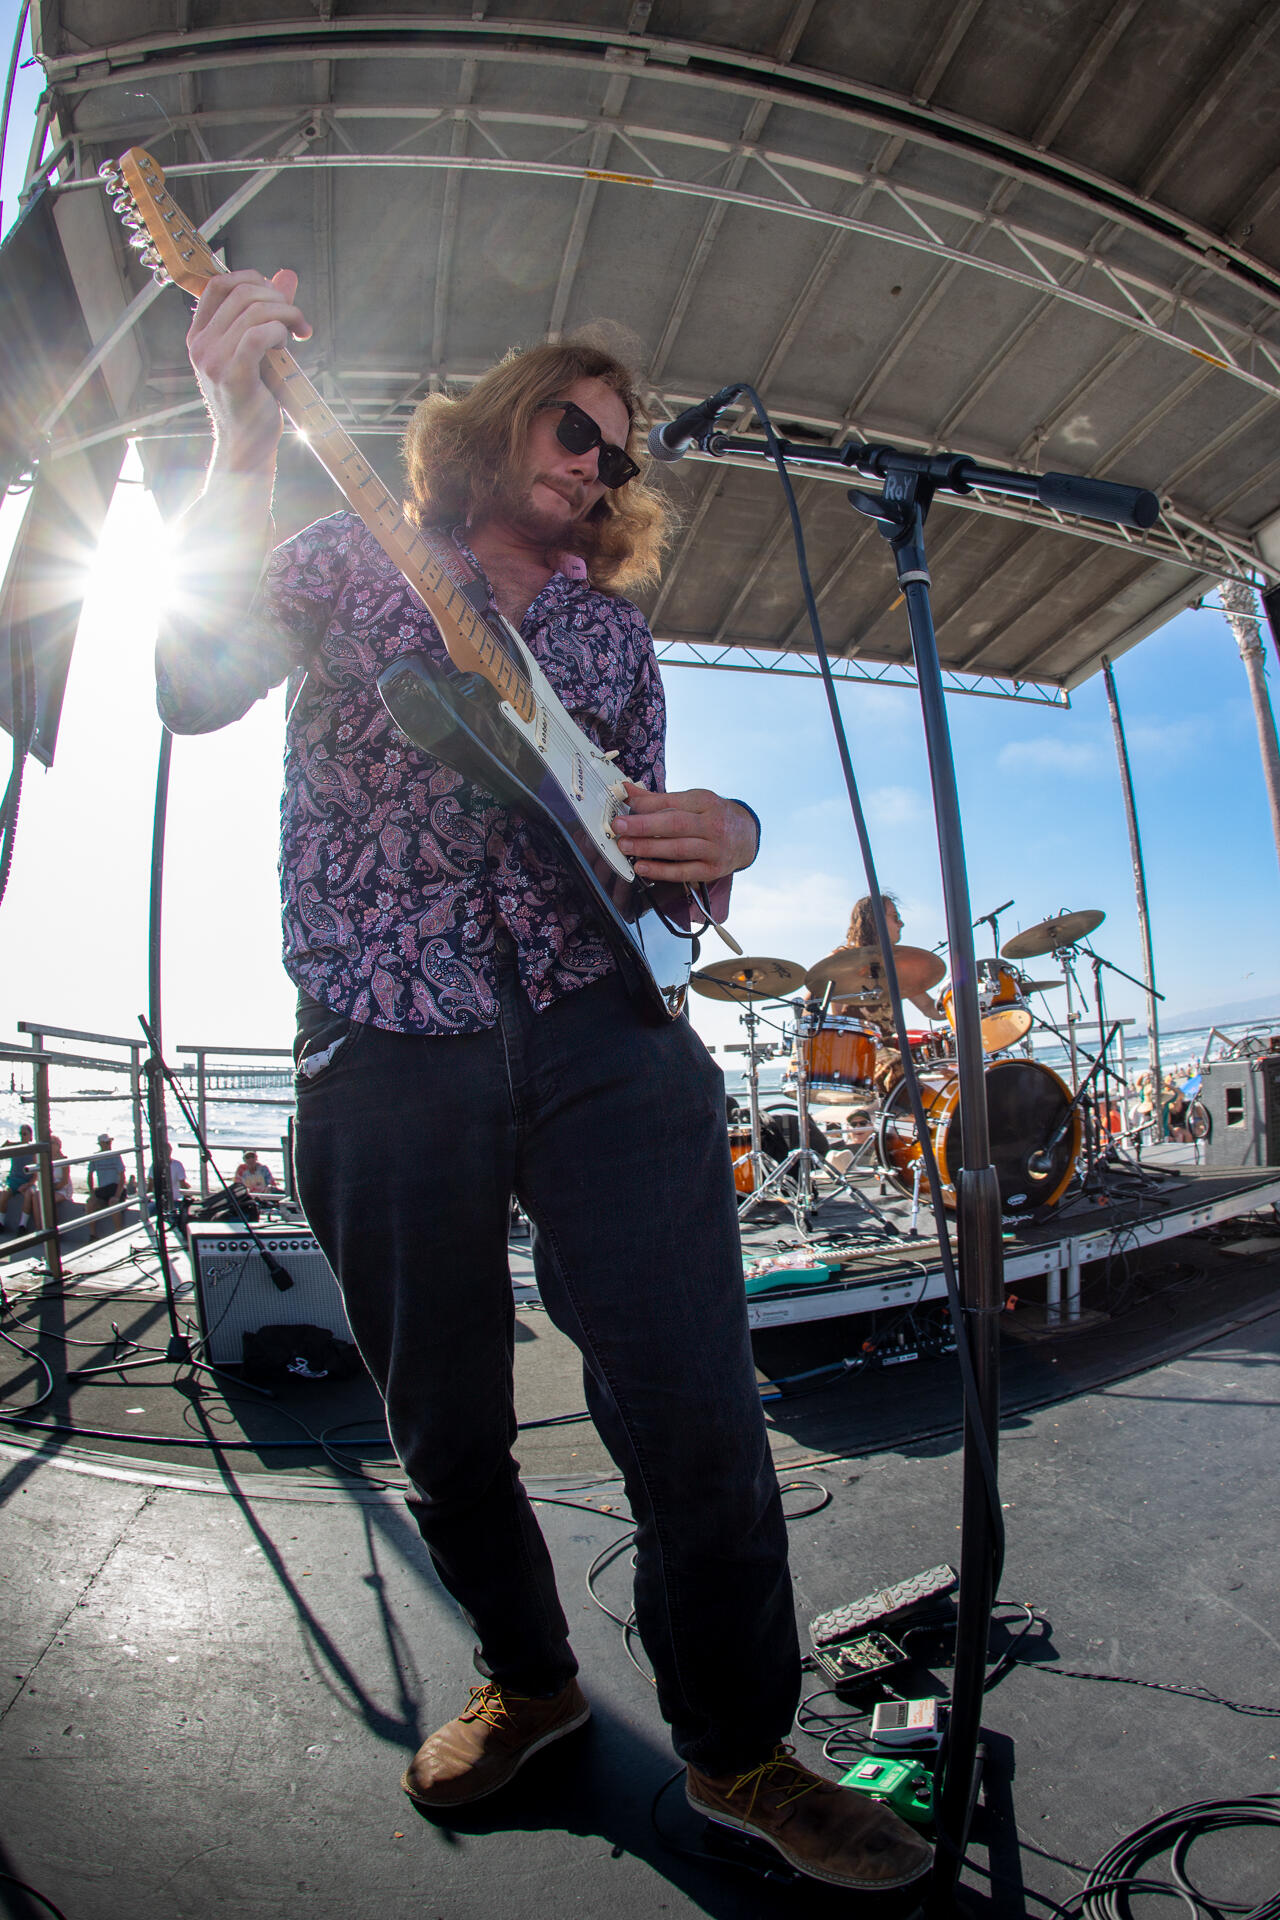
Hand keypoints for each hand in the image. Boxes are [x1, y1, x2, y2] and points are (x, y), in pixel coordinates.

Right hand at [187, 268, 311, 470]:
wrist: (246, 444)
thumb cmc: (253, 399)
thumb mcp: (256, 350)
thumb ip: (267, 311)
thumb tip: (287, 275)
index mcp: (199, 336)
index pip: (217, 284)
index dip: (250, 278)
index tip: (275, 296)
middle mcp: (201, 345)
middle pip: (241, 293)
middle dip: (277, 298)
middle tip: (297, 318)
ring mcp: (214, 360)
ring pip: (254, 311)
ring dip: (286, 314)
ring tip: (300, 331)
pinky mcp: (234, 376)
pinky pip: (260, 334)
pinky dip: (280, 330)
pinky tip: (288, 343)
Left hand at [613, 782, 757, 881]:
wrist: (746, 837)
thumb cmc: (713, 816)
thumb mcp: (692, 800)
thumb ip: (659, 799)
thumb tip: (628, 791)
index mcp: (706, 802)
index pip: (673, 803)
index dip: (647, 805)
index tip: (624, 806)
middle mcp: (712, 825)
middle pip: (675, 825)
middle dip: (643, 826)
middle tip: (620, 827)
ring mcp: (714, 849)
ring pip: (678, 849)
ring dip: (648, 849)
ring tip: (626, 847)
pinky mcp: (712, 870)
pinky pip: (683, 872)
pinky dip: (661, 871)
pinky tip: (643, 867)